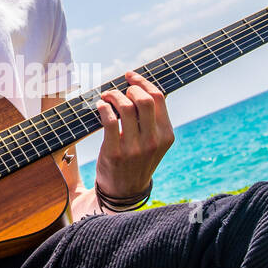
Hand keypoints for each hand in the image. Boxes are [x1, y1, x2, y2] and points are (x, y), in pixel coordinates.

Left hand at [93, 70, 174, 199]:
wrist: (125, 191)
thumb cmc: (138, 160)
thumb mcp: (154, 142)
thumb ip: (153, 119)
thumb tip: (142, 88)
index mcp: (166, 134)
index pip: (158, 97)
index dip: (142, 82)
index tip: (130, 76)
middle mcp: (153, 140)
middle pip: (144, 99)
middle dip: (128, 89)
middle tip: (119, 91)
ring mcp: (135, 147)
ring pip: (125, 107)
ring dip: (113, 96)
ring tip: (106, 96)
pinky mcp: (115, 152)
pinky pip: (109, 120)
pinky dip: (103, 107)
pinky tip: (101, 106)